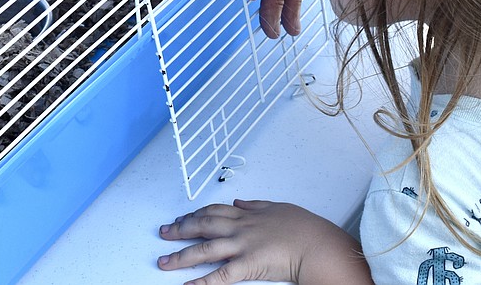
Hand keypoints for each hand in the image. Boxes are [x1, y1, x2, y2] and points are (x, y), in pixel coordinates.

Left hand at [157, 199, 371, 284]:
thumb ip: (256, 205)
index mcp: (247, 215)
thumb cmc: (304, 228)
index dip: (195, 214)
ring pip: (205, 250)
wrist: (317, 244)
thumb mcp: (278, 207)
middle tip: (163, 233)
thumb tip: (239, 203)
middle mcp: (240, 228)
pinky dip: (202, 282)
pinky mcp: (248, 265)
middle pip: (203, 226)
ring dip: (181, 256)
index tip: (182, 218)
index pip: (214, 211)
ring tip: (164, 262)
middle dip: (180, 229)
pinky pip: (220, 276)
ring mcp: (242, 246)